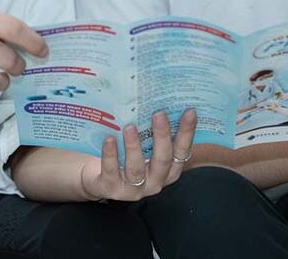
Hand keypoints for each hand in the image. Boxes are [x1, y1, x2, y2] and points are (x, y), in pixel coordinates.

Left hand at [80, 108, 196, 201]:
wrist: (96, 177)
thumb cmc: (125, 155)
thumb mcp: (143, 145)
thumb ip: (151, 130)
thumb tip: (157, 98)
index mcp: (167, 169)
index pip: (181, 151)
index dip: (187, 132)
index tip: (190, 111)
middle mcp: (154, 181)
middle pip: (162, 160)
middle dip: (162, 136)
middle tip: (159, 114)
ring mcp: (133, 188)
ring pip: (136, 169)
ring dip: (134, 146)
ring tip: (130, 127)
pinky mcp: (111, 189)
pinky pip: (111, 172)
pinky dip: (111, 155)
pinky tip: (109, 139)